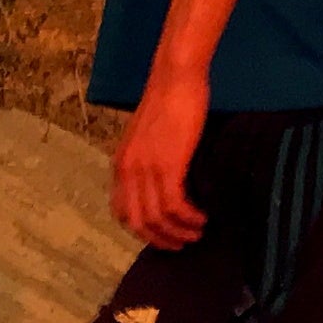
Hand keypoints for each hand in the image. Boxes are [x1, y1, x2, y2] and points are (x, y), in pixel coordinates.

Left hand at [114, 65, 210, 247]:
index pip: (121, 212)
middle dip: (160, 240)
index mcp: (121, 164)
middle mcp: (127, 171)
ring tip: (197, 233)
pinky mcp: (167, 166)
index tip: (162, 235)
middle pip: (137, 223)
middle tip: (181, 244)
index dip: (141, 230)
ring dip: (178, 232)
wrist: (175, 79)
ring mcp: (146, 169)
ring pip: (157, 219)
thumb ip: (147, 160)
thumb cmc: (167, 101)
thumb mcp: (147, 136)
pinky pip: (174, 205)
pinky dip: (188, 217)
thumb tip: (162, 183)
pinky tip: (202, 217)